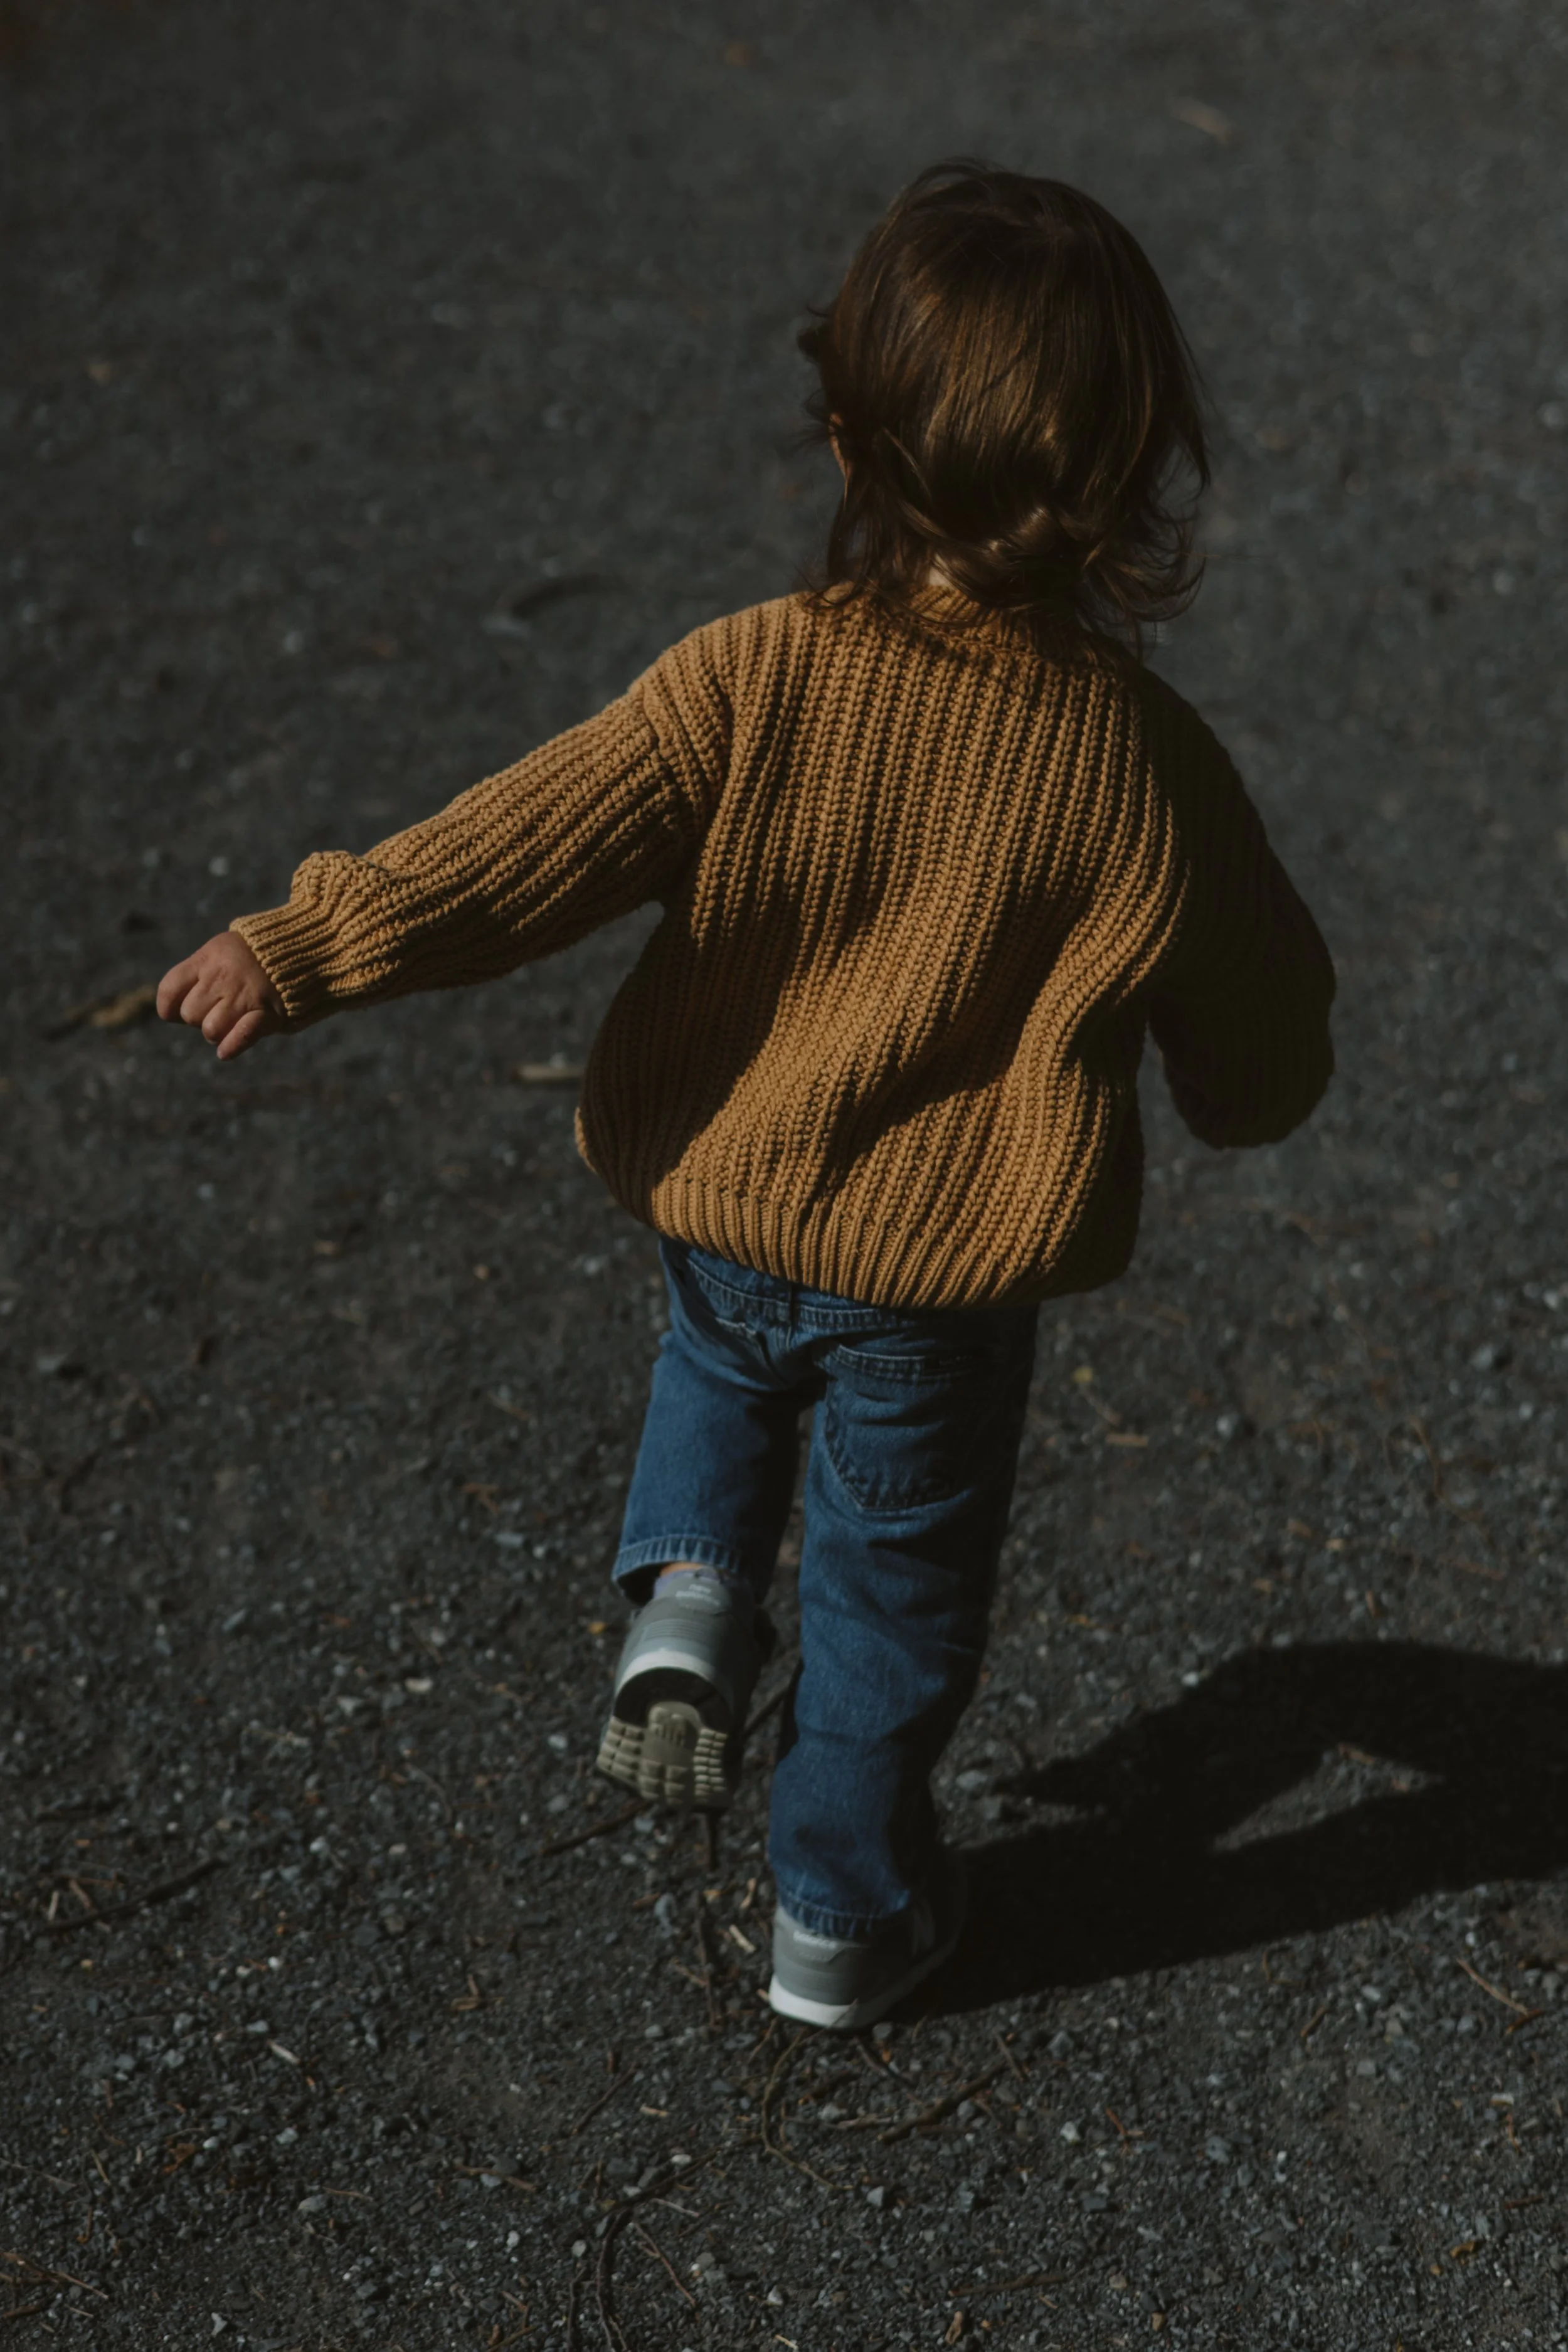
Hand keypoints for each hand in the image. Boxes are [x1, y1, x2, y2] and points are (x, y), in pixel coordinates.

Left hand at [156, 932, 285, 1059]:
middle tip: (217, 1009)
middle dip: (199, 1018)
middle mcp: (222, 976)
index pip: (169, 991)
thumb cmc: (252, 955)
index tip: (179, 1009)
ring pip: (211, 1030)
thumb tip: (175, 1012)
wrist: (300, 948)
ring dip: (218, 1032)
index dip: (169, 1008)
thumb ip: (198, 974)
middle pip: (190, 1014)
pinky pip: (241, 1036)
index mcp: (207, 959)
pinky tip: (226, 1051)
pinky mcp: (268, 1013)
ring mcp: (245, 996)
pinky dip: (232, 1046)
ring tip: (232, 1020)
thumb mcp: (220, 950)